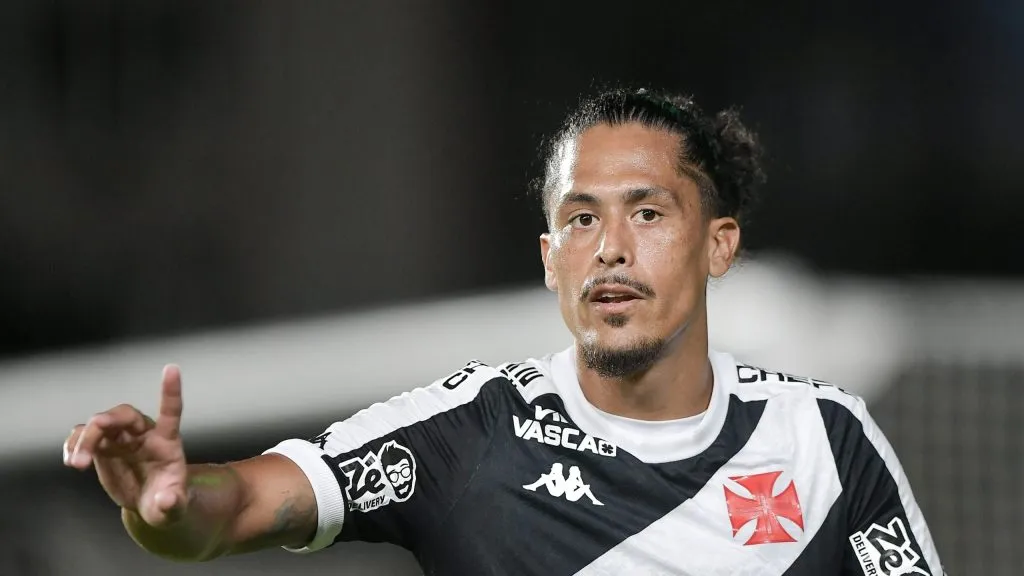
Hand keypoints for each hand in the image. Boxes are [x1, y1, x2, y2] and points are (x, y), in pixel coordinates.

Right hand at [64, 365, 188, 527]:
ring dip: (85, 439)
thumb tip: (167, 500)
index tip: (172, 368)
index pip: (171, 410)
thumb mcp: (173, 507)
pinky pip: (82, 437)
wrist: (150, 503)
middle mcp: (142, 433)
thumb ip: (172, 502)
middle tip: (95, 427)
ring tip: (77, 464)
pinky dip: (73, 444)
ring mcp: (120, 438)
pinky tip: (71, 460)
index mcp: (167, 441)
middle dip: (108, 419)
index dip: (171, 390)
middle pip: (125, 415)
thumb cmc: (167, 501)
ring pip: (99, 425)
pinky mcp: (102, 447)